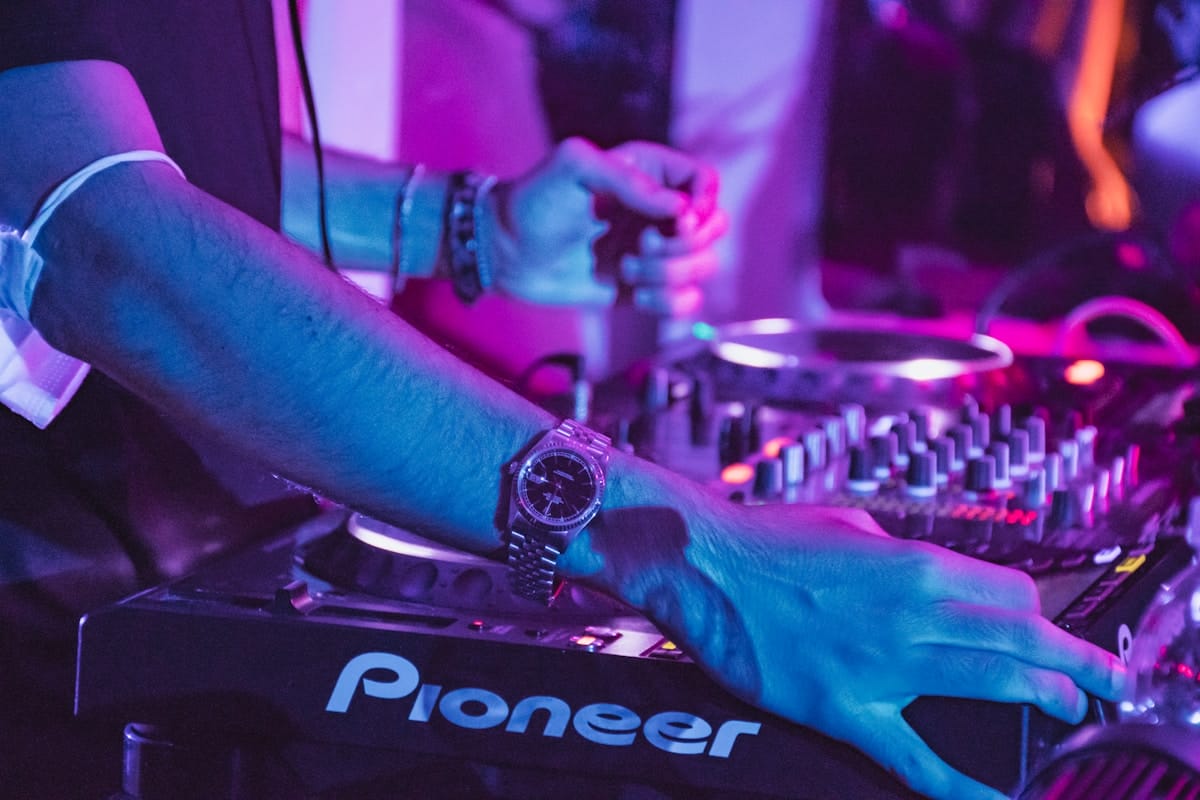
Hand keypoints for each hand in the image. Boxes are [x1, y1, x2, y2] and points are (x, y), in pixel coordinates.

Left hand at [487, 137, 725, 315]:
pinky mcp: (643, 287)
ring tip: (626, 269)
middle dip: (685, 243)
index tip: (677, 218)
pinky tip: (633, 296)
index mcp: (650, 173)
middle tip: (642, 244)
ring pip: (704, 266)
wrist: (506, 252)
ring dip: (671, 274)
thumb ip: (629, 180)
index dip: (702, 203)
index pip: (706, 182)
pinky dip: (668, 303)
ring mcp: (654, 252)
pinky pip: (685, 301)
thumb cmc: (534, 201)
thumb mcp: (574, 167)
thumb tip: (681, 212)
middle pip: (716, 226)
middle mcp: (658, 211)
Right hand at [577, 500, 1123, 799]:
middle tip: (1108, 680)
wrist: (703, 564)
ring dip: (1048, 699)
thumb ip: (901, 554)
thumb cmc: (771, 539)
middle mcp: (913, 613)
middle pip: (1024, 640)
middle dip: (1079, 663)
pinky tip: (992, 797)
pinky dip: (960, 784)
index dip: (1039, 615)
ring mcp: (883, 665)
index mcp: (916, 563)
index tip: (1045, 629)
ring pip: (994, 685)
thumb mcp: (850, 525)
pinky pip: (916, 757)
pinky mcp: (846, 708)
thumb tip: (930, 579)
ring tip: (1072, 711)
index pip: (1013, 595)